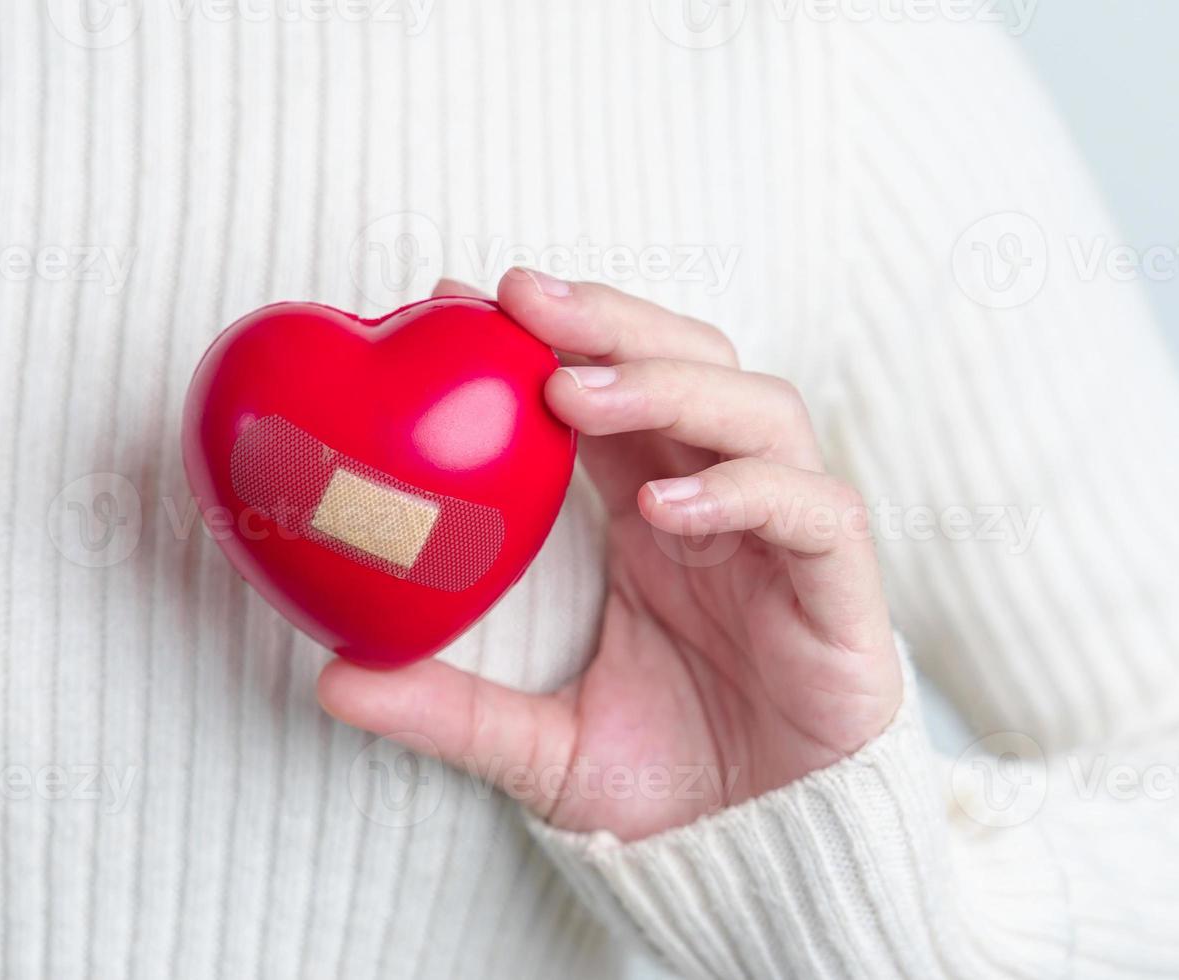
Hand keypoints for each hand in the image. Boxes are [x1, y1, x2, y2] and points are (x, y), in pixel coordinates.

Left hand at [318, 269, 902, 841]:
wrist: (765, 869)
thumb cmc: (668, 791)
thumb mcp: (534, 748)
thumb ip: (446, 709)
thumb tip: (332, 679)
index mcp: (652, 516)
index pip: (609, 392)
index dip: (547, 338)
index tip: (459, 301)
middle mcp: (723, 511)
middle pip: (690, 364)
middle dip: (610, 321)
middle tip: (520, 299)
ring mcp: (788, 546)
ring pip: (760, 413)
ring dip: (669, 385)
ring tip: (576, 392)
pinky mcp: (846, 600)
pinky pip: (813, 515)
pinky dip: (745, 493)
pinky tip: (664, 508)